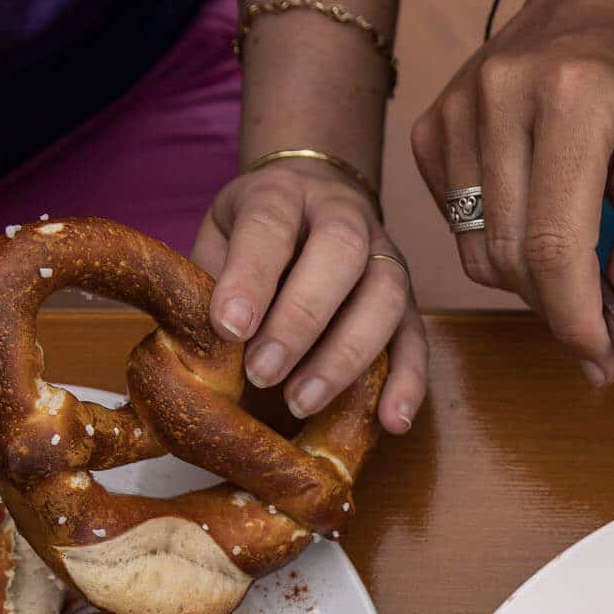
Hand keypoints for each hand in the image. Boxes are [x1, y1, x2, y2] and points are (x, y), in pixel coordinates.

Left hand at [192, 157, 426, 433]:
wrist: (311, 197)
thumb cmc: (252, 235)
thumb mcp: (218, 239)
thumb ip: (210, 283)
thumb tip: (197, 355)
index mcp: (282, 192)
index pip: (270, 225)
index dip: (251, 276)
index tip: (228, 326)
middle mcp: (343, 214)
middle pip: (341, 253)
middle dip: (301, 319)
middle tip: (262, 373)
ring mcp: (385, 255)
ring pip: (386, 296)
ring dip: (346, 355)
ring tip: (301, 401)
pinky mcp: (409, 298)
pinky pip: (417, 337)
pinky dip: (408, 381)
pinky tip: (391, 421)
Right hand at [408, 0, 613, 383]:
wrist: (589, 2)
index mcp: (573, 101)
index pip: (554, 243)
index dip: (575, 318)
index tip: (601, 359)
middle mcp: (502, 101)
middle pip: (510, 257)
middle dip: (557, 307)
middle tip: (597, 319)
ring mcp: (455, 113)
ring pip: (475, 253)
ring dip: (525, 281)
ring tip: (569, 259)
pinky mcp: (430, 129)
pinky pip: (454, 227)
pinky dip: (494, 245)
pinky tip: (529, 214)